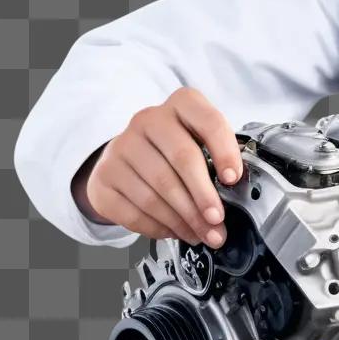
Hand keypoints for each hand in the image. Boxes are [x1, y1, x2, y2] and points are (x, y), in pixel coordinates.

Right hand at [81, 87, 243, 246]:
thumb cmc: (174, 150)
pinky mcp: (103, 177)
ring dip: (184, 219)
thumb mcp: (199, 142)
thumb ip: (218, 160)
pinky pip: (134, 210)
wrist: (127, 158)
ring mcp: (120, 148)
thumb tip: (235, 196)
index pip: (209, 121)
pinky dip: (158, 226)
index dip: (225, 151)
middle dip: (204, 195)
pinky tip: (174, 231)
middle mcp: (147, 120)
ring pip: (157, 190)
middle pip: (183, 158)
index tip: (233, 179)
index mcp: (180, 105)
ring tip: (201, 233)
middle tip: (216, 220)